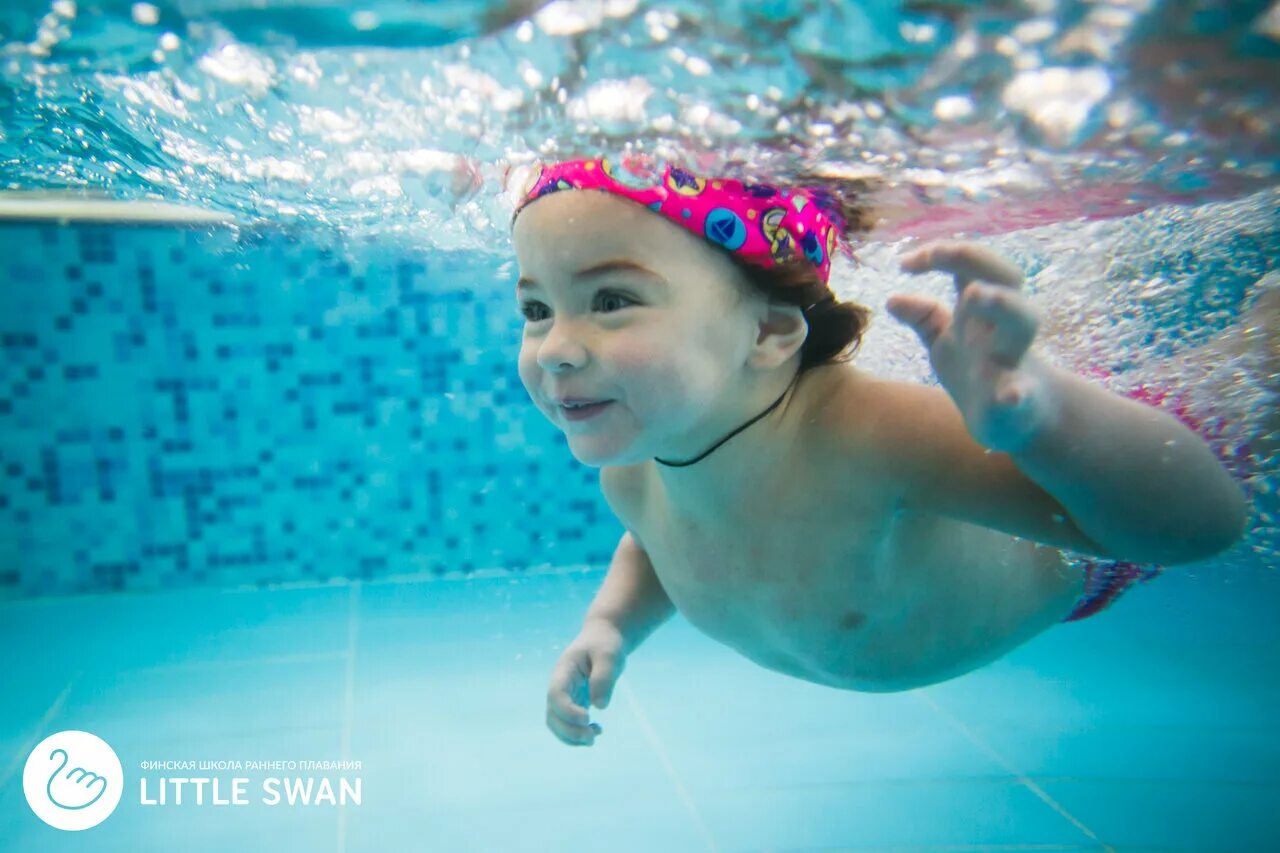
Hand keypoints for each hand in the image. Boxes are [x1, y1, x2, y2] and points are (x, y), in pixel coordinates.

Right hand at [545, 619, 625, 746]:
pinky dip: (578, 733)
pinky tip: (597, 730)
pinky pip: (568, 723)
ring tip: (594, 738)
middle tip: (592, 737)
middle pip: (552, 715)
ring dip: (571, 736)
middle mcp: (560, 685)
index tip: (588, 718)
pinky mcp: (574, 702)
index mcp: (564, 670)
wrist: (604, 637)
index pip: (555, 695)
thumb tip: (600, 706)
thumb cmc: (606, 644)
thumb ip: (604, 678)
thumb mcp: (610, 655)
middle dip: (568, 731)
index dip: (567, 711)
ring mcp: (565, 695)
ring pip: (557, 723)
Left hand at [888, 241, 1054, 452]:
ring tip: (972, 293)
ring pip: (1023, 320)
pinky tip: (1009, 397)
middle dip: (976, 258)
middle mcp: (1001, 324)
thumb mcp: (946, 341)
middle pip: (1005, 276)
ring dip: (1000, 302)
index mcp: (981, 309)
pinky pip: (1023, 390)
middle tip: (941, 253)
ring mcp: (1013, 358)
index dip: (939, 254)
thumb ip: (925, 318)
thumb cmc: (978, 369)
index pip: (968, 264)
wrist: (1016, 418)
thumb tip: (892, 300)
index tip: (903, 263)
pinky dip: (1017, 392)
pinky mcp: (1020, 398)